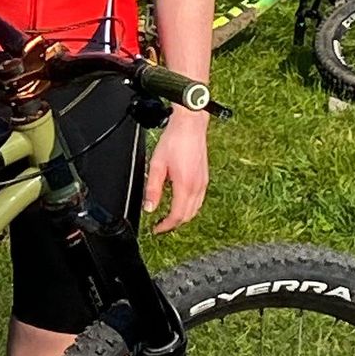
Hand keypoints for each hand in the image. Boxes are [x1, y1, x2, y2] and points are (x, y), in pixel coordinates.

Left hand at [141, 109, 208, 233]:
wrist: (190, 126)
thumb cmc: (174, 141)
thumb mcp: (156, 165)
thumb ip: (152, 189)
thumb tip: (149, 208)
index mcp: (185, 185)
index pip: (177, 216)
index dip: (166, 226)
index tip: (156, 229)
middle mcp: (197, 186)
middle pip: (188, 215)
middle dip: (174, 224)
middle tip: (160, 225)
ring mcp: (203, 182)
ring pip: (195, 209)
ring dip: (182, 216)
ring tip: (168, 217)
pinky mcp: (205, 178)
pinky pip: (199, 199)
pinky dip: (190, 207)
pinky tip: (180, 203)